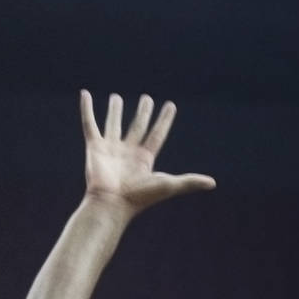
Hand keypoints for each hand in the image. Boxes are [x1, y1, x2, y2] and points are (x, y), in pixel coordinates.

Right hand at [79, 91, 214, 218]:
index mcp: (144, 159)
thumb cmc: (139, 198)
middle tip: (147, 99)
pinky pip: (89, 124)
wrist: (111, 204)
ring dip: (115, 111)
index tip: (170, 106)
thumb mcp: (169, 185)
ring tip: (116, 97)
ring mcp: (110, 149)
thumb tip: (213, 183)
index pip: (157, 134)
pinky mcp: (94, 147)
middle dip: (142, 113)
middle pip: (137, 127)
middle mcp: (127, 152)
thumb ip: (189, 181)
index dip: (164, 121)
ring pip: (113, 124)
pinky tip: (85, 95)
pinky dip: (86, 109)